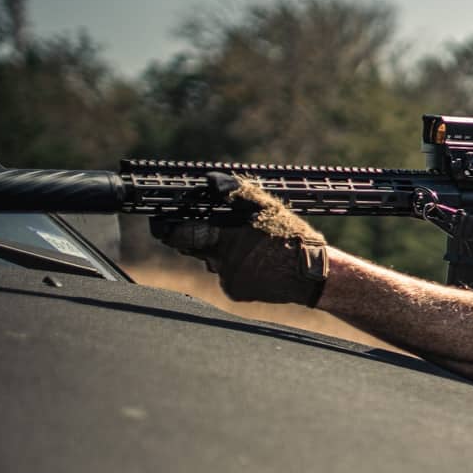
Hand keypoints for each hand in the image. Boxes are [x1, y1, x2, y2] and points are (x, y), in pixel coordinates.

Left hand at [151, 173, 328, 305]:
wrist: (312, 275)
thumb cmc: (292, 238)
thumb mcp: (268, 207)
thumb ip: (236, 192)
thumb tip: (211, 180)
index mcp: (225, 237)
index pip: (180, 234)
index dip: (167, 228)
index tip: (160, 222)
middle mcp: (221, 261)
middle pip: (194, 248)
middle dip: (198, 236)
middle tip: (214, 230)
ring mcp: (227, 279)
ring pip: (212, 261)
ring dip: (221, 252)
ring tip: (251, 248)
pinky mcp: (235, 292)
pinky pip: (225, 276)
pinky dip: (235, 269)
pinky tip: (256, 264)